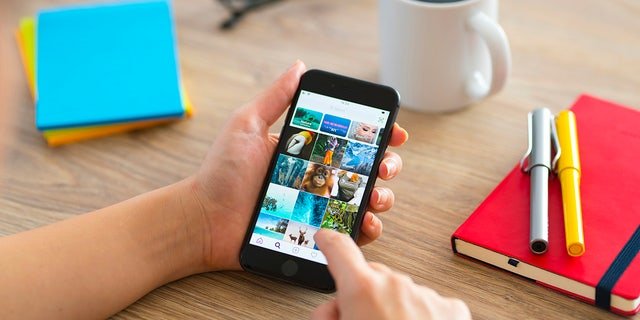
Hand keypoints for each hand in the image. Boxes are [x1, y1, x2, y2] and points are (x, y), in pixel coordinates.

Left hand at [191, 61, 408, 270]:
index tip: (393, 133)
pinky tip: (364, 223)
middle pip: (367, 170)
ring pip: (365, 202)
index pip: (351, 140)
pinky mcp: (315, 235)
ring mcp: (318, 208)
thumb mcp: (246, 125)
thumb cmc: (221, 172)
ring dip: (382, 197)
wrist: (203, 219)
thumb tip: (299, 67)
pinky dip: (365, 230)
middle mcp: (317, 178)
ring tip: (375, 196)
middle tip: (383, 167)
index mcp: (307, 151)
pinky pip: (349, 235)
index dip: (378, 135)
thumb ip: (275, 98)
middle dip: (386, 165)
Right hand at [312, 230, 470, 319]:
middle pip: (370, 276)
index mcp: (362, 290)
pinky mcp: (451, 308)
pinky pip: (429, 303)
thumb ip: (330, 316)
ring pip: (401, 291)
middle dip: (361, 294)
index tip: (325, 237)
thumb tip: (330, 312)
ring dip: (393, 307)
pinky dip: (421, 315)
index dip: (328, 242)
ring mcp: (425, 294)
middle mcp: (395, 285)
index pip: (338, 249)